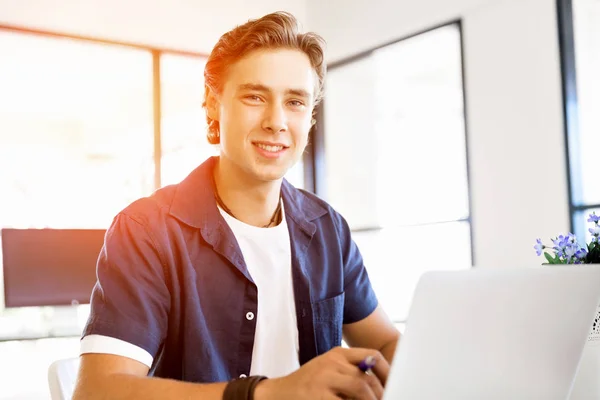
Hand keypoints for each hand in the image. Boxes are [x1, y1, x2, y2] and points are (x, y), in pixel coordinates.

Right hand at [255, 346, 389, 399]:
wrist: (277, 394)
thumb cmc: (309, 385)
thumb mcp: (330, 372)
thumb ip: (352, 374)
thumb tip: (383, 387)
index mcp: (337, 354)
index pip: (371, 356)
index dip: (387, 372)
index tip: (395, 385)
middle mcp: (331, 363)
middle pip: (366, 378)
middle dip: (379, 395)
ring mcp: (323, 379)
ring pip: (360, 389)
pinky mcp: (317, 395)